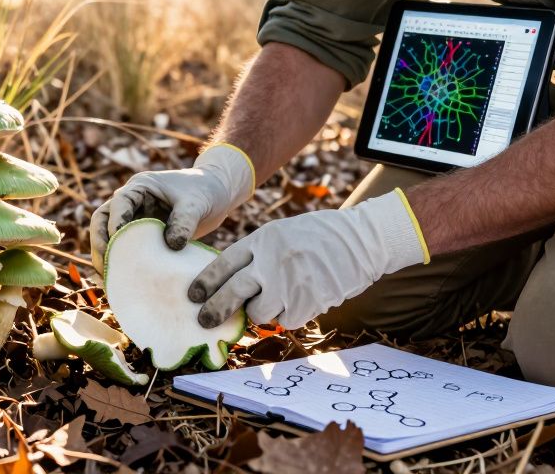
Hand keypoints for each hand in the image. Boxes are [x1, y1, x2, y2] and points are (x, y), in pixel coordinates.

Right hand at [89, 144, 254, 270]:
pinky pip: (125, 248)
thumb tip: (171, 245)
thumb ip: (184, 221)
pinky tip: (121, 282)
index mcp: (141, 187)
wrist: (217, 194)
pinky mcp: (143, 235)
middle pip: (102, 220)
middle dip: (100, 242)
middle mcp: (132, 202)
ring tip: (108, 279)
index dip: (115, 223)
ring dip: (105, 255)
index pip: (118, 203)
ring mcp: (135, 218)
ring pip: (108, 236)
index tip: (119, 243)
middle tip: (105, 267)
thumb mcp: (196, 203)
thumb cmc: (205, 191)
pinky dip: (120, 262)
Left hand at [187, 189, 430, 328]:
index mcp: (263, 239)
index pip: (225, 263)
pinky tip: (301, 299)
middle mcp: (272, 261)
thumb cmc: (318, 237)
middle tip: (205, 321)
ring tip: (275, 299)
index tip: (192, 296)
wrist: (362, 240)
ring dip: (260, 313)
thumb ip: (257, 255)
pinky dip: (289, 316)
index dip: (206, 281)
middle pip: (234, 292)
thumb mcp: (281, 233)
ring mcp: (290, 283)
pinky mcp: (308, 302)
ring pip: (258, 312)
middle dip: (215, 310)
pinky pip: (285, 320)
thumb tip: (230, 284)